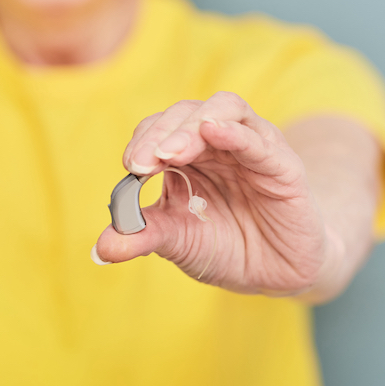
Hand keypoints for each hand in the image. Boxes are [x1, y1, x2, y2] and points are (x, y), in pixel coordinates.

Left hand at [93, 92, 331, 295]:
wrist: (273, 275)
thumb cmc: (223, 247)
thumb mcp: (176, 242)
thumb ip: (141, 236)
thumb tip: (101, 247)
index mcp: (187, 154)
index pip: (159, 129)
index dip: (142, 141)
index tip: (129, 167)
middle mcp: (218, 143)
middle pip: (186, 113)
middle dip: (161, 133)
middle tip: (141, 162)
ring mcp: (252, 149)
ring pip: (224, 110)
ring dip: (192, 126)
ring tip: (171, 151)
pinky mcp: (283, 166)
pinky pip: (260, 140)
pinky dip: (235, 131)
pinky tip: (214, 130)